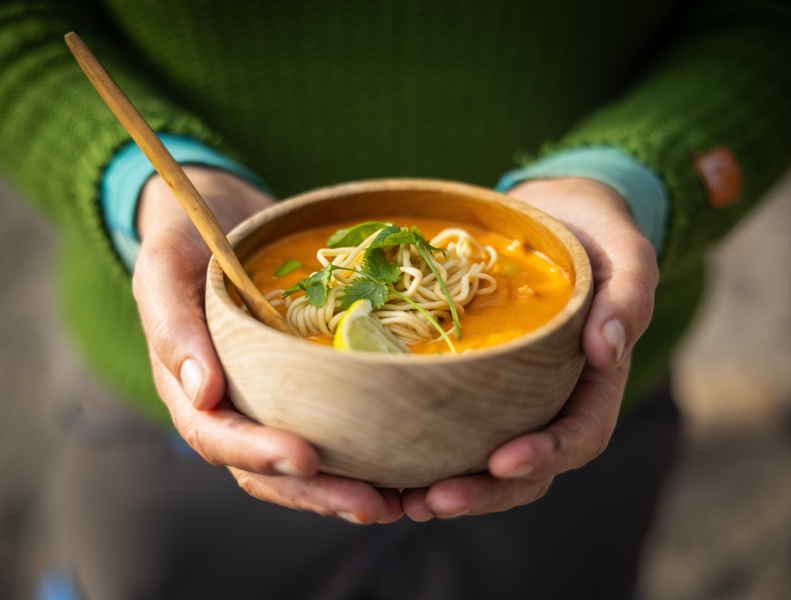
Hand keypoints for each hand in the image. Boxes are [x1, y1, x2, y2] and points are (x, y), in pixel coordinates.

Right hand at [133, 167, 402, 523]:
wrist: (220, 218)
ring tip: (394, 502)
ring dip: (343, 487)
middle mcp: (231, 404)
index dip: (256, 452)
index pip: (215, 435)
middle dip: (315, 491)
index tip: (305, 458)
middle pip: (266, 467)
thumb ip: (173, 326)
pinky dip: (361, 452)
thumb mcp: (165, 267)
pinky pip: (331, 427)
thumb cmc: (186, 239)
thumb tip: (204, 394)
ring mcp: (269, 398)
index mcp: (189, 386)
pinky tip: (403, 464)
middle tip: (368, 505)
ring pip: (302, 463)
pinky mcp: (306, 384)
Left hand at [402, 177, 658, 518]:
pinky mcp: (479, 380)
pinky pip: (459, 426)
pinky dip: (432, 451)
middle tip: (434, 502)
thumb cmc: (594, 232)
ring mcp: (515, 394)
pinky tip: (394, 465)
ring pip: (490, 461)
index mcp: (596, 380)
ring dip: (454, 487)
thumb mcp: (624, 252)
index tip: (502, 462)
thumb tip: (610, 348)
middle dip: (485, 491)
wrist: (554, 216)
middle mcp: (554, 398)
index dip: (546, 454)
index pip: (581, 433)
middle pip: (529, 467)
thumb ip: (629, 294)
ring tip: (407, 504)